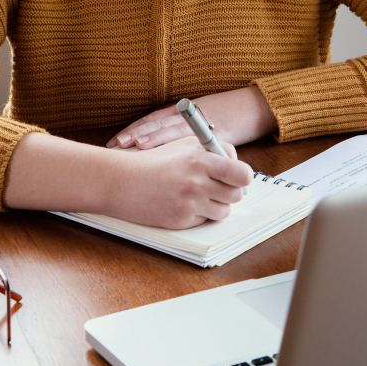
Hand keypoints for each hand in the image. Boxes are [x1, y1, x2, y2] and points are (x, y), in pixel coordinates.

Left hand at [106, 86, 277, 150]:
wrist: (254, 107)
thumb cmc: (228, 116)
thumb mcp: (200, 124)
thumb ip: (182, 136)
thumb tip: (160, 155)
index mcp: (182, 114)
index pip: (152, 121)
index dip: (133, 130)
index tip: (115, 142)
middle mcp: (188, 117)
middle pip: (156, 123)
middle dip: (134, 134)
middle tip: (115, 145)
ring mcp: (201, 124)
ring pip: (172, 128)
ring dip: (153, 136)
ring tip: (134, 144)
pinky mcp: (216, 132)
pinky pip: (196, 139)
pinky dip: (184, 146)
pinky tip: (173, 152)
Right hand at [106, 136, 252, 228]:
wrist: (123, 182)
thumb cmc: (153, 162)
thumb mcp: (184, 145)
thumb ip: (213, 151)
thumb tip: (236, 164)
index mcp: (200, 159)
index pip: (242, 173)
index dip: (243, 176)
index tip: (238, 176)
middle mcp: (198, 182)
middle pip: (237, 194)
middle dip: (231, 191)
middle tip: (221, 186)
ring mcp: (190, 203)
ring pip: (224, 211)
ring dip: (217, 204)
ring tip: (200, 194)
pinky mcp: (182, 220)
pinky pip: (205, 220)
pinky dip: (200, 213)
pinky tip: (184, 202)